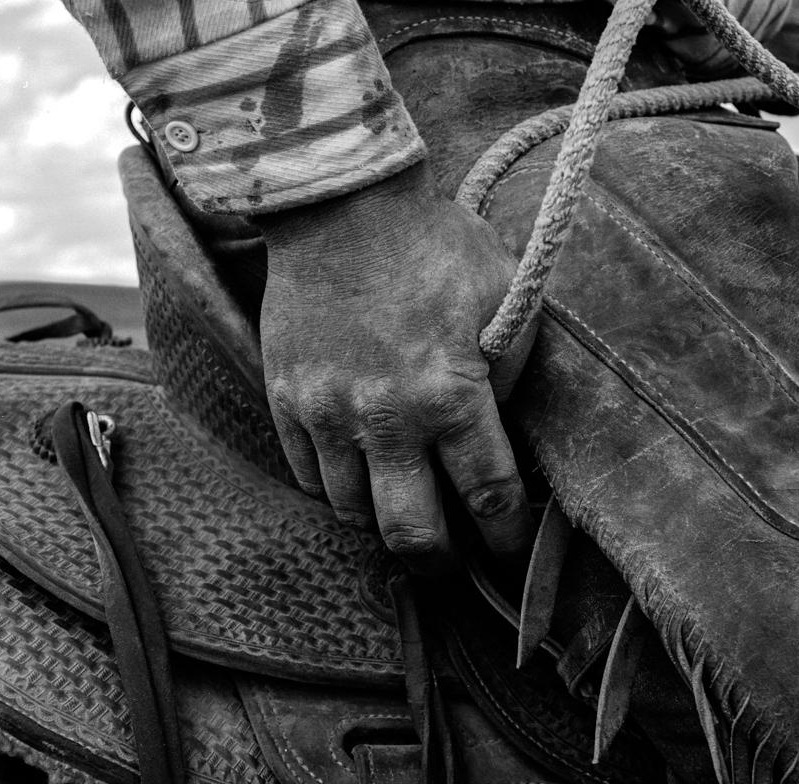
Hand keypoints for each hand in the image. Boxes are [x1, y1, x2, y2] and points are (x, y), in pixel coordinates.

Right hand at [255, 163, 534, 573]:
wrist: (340, 205)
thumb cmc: (433, 246)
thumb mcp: (504, 298)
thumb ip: (512, 373)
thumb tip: (502, 431)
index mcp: (450, 395)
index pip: (489, 496)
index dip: (504, 536)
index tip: (508, 548)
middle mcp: (386, 419)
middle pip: (411, 534)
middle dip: (439, 562)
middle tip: (452, 561)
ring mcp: (327, 413)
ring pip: (353, 511)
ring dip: (383, 521)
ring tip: (402, 507)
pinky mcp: (286, 400)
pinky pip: (308, 475)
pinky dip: (337, 487)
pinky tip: (358, 470)